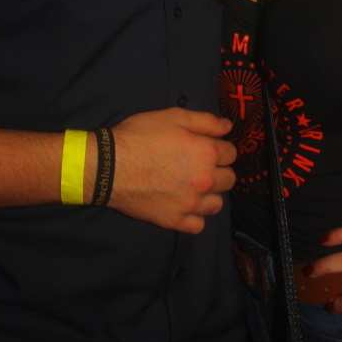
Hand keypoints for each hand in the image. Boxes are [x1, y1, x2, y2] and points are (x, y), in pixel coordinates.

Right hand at [110, 108, 235, 232]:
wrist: (109, 166)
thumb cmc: (141, 135)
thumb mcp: (173, 116)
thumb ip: (206, 121)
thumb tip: (228, 127)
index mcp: (207, 153)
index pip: (231, 153)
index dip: (220, 147)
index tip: (207, 146)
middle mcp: (205, 181)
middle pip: (229, 179)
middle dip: (219, 170)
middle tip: (200, 164)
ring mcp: (190, 204)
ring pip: (217, 204)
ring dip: (210, 194)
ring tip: (193, 185)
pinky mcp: (174, 221)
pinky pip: (198, 225)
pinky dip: (195, 216)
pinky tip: (184, 205)